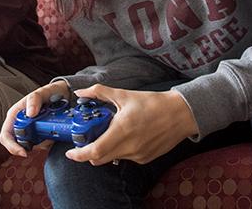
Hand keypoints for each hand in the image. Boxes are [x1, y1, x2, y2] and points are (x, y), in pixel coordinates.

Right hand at [0, 80, 70, 156]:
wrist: (64, 94)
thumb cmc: (49, 92)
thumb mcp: (42, 92)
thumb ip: (34, 100)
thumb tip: (30, 114)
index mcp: (15, 115)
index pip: (5, 136)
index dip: (11, 146)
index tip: (24, 152)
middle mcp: (20, 124)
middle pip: (18, 145)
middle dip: (32, 146)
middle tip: (46, 139)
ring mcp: (30, 130)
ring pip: (33, 146)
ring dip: (44, 144)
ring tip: (53, 131)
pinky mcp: (40, 134)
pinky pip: (42, 145)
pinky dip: (49, 142)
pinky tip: (55, 132)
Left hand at [64, 84, 197, 165]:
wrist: (180, 114)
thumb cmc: (152, 102)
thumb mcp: (124, 94)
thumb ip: (99, 93)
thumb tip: (80, 92)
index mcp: (122, 130)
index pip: (95, 151)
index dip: (80, 155)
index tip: (71, 152)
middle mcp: (129, 146)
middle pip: (100, 159)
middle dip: (89, 153)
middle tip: (85, 142)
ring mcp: (138, 155)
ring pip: (113, 158)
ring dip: (105, 150)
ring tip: (110, 134)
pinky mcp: (145, 159)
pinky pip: (126, 158)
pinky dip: (120, 150)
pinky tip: (127, 136)